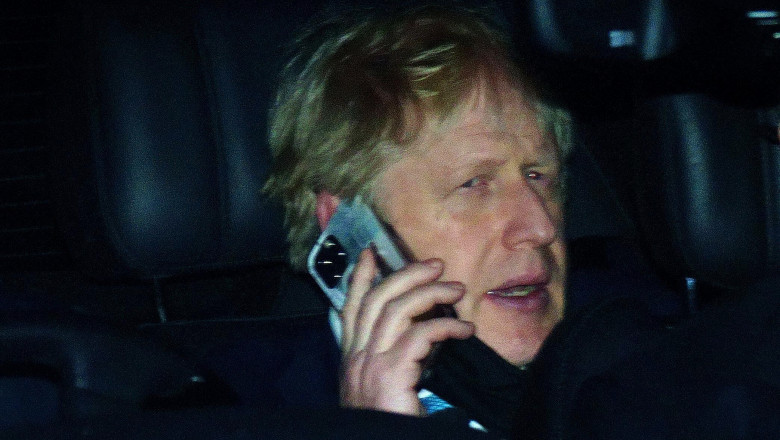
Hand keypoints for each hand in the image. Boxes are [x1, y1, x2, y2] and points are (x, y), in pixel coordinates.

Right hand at [339, 249, 474, 415]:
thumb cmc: (386, 423)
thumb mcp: (379, 389)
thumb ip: (387, 362)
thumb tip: (414, 336)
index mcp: (351, 358)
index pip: (351, 306)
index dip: (360, 276)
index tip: (371, 252)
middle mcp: (356, 356)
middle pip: (377, 299)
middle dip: (406, 274)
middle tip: (434, 264)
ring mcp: (370, 364)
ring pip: (397, 309)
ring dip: (430, 293)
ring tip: (456, 289)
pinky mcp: (390, 374)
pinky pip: (420, 335)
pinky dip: (445, 326)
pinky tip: (465, 329)